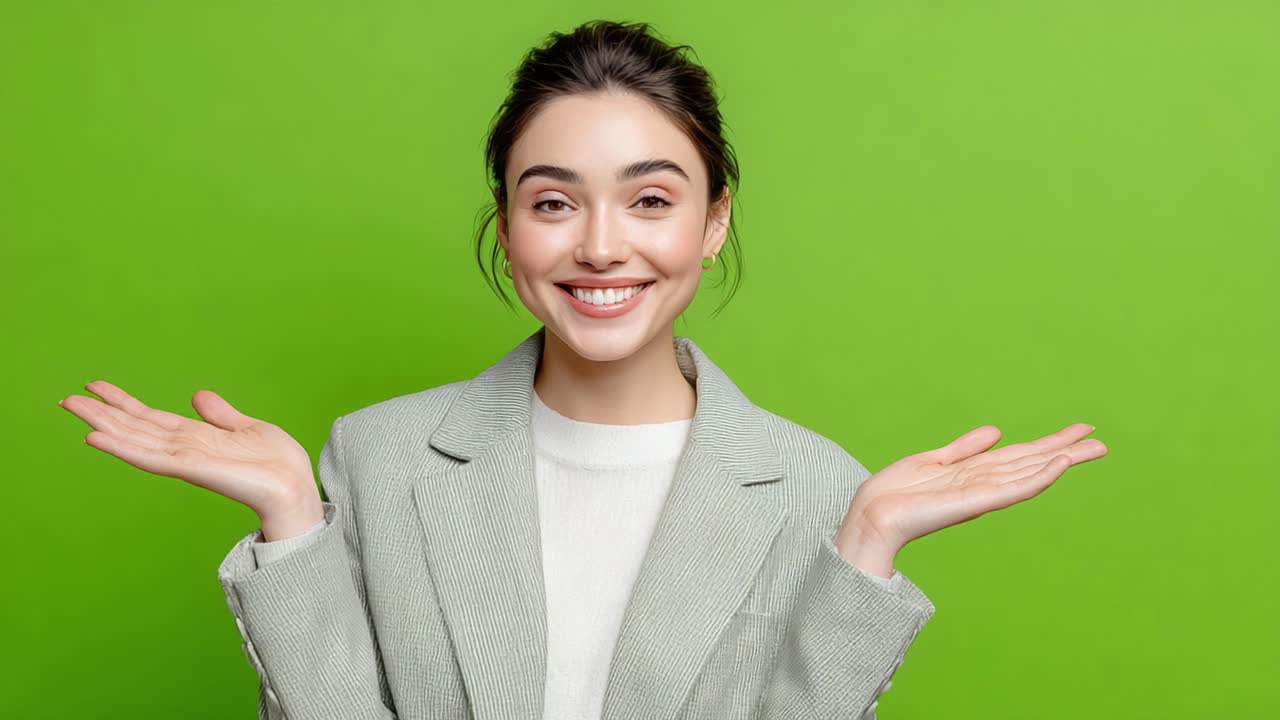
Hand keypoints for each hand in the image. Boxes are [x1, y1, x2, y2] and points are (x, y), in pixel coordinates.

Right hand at [59, 380, 321, 529]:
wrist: (295, 487)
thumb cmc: (277, 464)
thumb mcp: (248, 428)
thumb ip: (220, 415)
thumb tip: (198, 395)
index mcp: (196, 437)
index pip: (151, 417)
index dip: (124, 402)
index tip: (97, 386)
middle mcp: (184, 448)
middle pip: (135, 427)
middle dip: (103, 412)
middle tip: (68, 397)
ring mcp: (185, 459)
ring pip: (135, 438)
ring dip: (104, 423)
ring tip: (73, 408)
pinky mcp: (192, 468)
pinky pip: (151, 456)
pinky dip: (123, 446)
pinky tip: (97, 436)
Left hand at [835, 423, 1107, 573]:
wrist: (873, 514)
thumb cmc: (896, 492)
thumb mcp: (933, 460)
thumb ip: (965, 447)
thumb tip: (997, 431)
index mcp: (975, 471)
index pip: (1020, 454)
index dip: (1049, 442)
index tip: (1079, 430)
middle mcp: (984, 482)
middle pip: (1033, 462)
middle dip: (1066, 451)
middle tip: (1102, 442)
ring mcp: (983, 493)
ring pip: (1031, 473)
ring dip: (1060, 460)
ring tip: (1091, 449)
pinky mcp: (976, 502)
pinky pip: (1014, 488)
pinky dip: (1038, 476)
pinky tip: (1058, 464)